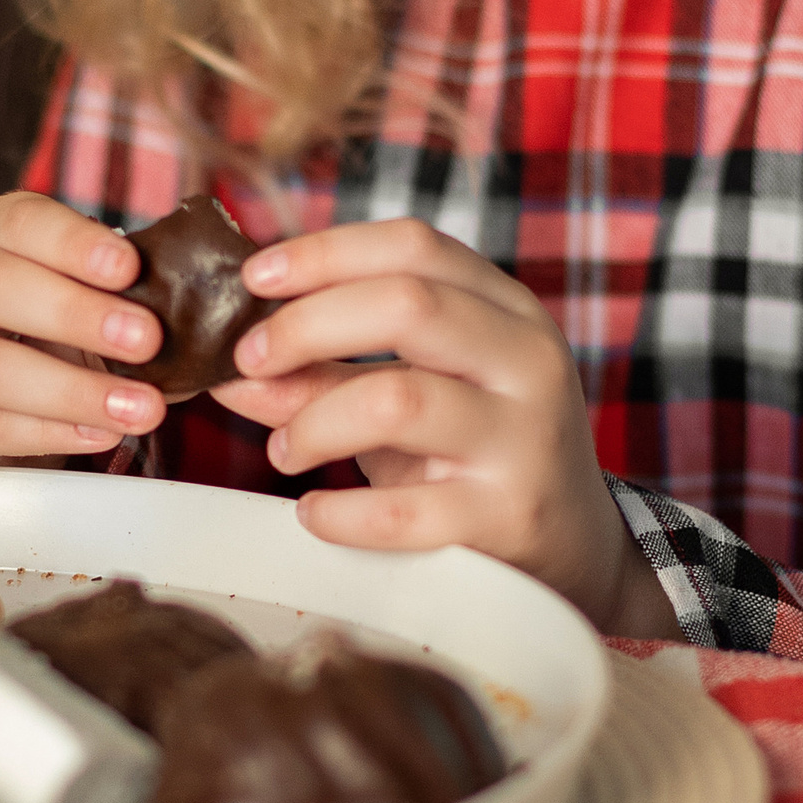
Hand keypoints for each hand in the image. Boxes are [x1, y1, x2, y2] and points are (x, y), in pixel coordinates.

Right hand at [0, 192, 168, 476]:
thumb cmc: (20, 329)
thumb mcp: (56, 290)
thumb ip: (106, 289)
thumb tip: (188, 305)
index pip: (17, 222)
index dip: (73, 242)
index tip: (129, 266)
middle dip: (75, 312)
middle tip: (146, 339)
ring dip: (71, 389)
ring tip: (140, 406)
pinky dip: (51, 432)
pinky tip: (100, 432)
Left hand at [212, 219, 678, 639]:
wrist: (576, 555)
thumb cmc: (475, 458)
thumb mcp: (411, 400)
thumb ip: (325, 376)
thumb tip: (226, 368)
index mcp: (507, 312)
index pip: (414, 247)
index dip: (324, 252)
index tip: (255, 278)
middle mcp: (527, 362)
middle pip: (407, 303)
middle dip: (306, 324)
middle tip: (248, 360)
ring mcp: (524, 440)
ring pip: (398, 398)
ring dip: (313, 422)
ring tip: (284, 451)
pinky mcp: (507, 518)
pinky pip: (403, 508)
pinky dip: (338, 511)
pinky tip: (314, 514)